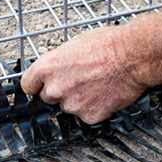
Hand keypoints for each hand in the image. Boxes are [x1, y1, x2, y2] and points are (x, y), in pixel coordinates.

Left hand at [21, 26, 146, 123]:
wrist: (133, 57)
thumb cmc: (108, 45)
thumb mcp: (74, 44)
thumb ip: (59, 61)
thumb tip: (56, 68)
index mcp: (47, 68)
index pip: (27, 85)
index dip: (36, 85)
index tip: (40, 85)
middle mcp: (56, 88)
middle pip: (48, 97)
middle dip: (60, 91)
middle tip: (77, 81)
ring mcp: (72, 104)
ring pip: (68, 107)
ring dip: (77, 100)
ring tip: (94, 84)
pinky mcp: (89, 116)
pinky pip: (86, 115)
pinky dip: (93, 108)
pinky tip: (103, 94)